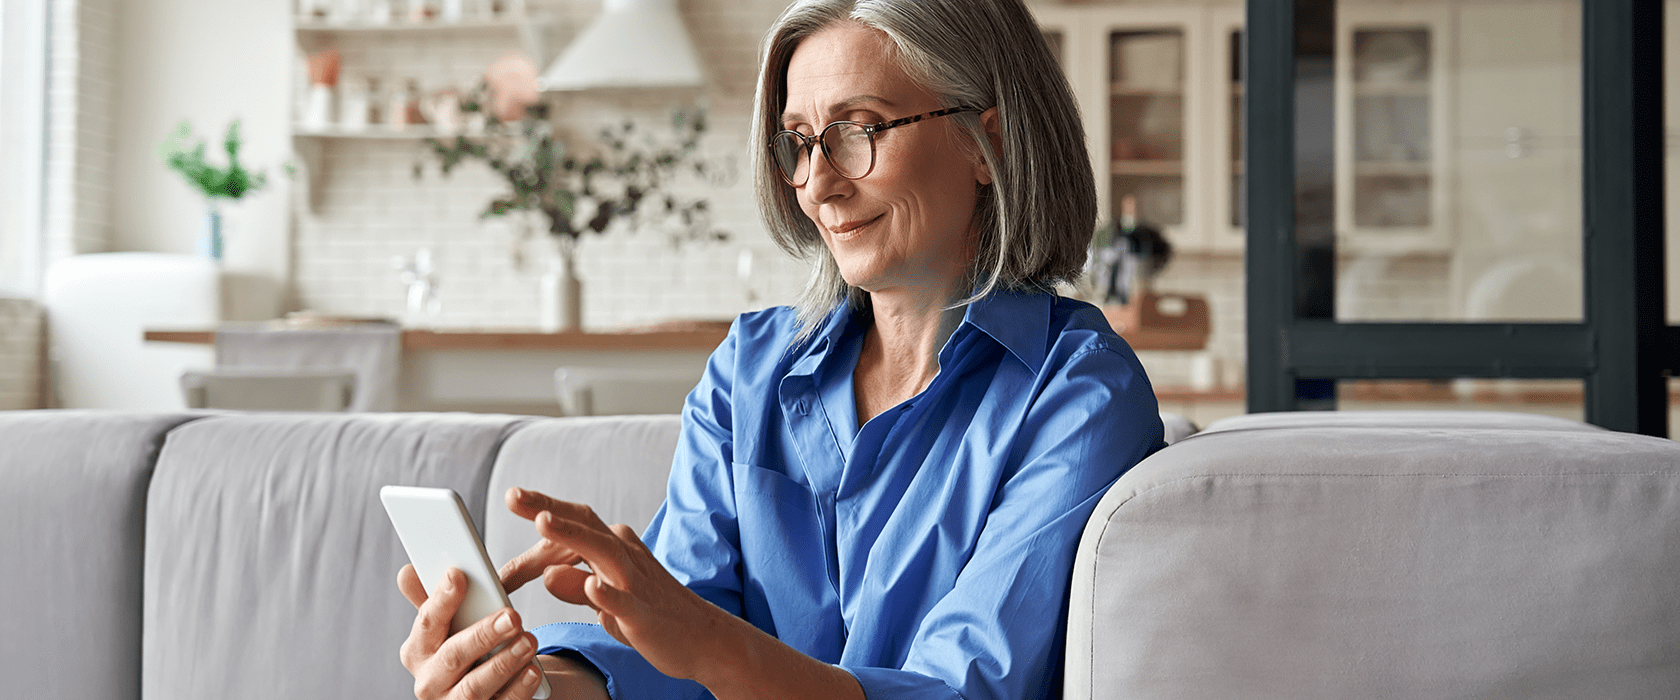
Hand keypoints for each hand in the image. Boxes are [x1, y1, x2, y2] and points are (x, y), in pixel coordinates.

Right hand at [396, 565, 544, 699]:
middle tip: (512, 617)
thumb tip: (407, 572)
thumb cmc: (462, 650)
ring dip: (504, 663)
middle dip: (483, 635)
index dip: (442, 599)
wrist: (481, 691)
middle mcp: (430, 682)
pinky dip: (518, 690)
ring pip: (475, 687)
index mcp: (417, 652)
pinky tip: (533, 671)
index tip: (458, 575)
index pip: (427, 623)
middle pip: (453, 657)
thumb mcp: (446, 627)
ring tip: (529, 641)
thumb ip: (432, 600)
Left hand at [506, 487, 728, 682]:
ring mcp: (636, 583)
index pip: (574, 524)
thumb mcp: (606, 600)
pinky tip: (590, 586)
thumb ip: (576, 585)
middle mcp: (625, 556)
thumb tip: (547, 574)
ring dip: (573, 535)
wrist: (704, 639)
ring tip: (543, 522)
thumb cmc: (652, 616)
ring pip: (603, 552)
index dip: (541, 513)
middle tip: (514, 495)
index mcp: (615, 548)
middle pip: (585, 525)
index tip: (513, 498)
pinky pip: (624, 601)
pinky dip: (607, 593)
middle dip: (548, 508)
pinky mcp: (644, 614)